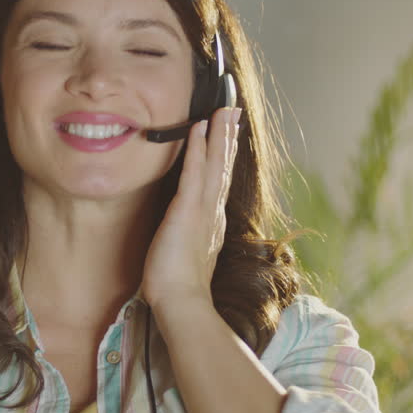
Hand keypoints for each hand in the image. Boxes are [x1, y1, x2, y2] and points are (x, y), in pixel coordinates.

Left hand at [140, 105, 241, 315]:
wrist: (182, 302)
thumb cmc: (179, 288)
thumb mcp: (188, 258)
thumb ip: (191, 242)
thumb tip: (187, 238)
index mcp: (212, 224)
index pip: (219, 183)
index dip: (224, 158)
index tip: (228, 137)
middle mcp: (213, 213)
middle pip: (223, 168)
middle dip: (228, 138)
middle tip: (233, 113)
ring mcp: (203, 210)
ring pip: (214, 164)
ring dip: (219, 135)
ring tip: (223, 111)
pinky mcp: (188, 209)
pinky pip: (194, 171)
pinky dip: (197, 148)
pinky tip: (199, 127)